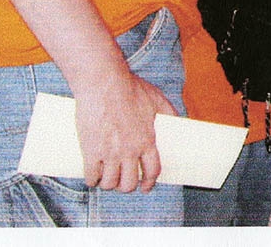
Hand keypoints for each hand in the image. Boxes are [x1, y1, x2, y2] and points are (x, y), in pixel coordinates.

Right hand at [72, 70, 176, 191]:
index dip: (149, 183)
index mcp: (147, 140)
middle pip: (129, 183)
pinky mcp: (91, 151)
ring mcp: (110, 153)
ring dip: (108, 184)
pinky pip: (91, 177)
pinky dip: (91, 180)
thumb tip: (179, 120)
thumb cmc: (130, 88)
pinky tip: (92, 176)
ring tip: (106, 178)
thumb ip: (169, 111)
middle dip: (126, 186)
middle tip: (121, 181)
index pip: (153, 171)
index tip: (145, 187)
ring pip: (110, 184)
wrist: (104, 83)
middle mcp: (130, 150)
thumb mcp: (156, 98)